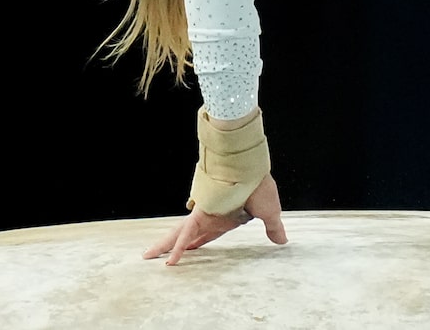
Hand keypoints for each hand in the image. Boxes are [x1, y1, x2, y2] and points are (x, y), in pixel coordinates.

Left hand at [142, 176, 286, 262]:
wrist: (252, 167)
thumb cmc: (260, 185)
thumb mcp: (270, 213)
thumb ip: (273, 229)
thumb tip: (282, 240)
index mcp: (226, 217)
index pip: (208, 234)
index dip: (197, 243)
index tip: (189, 250)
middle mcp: (211, 215)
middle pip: (188, 235)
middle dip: (174, 245)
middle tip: (158, 256)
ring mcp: (204, 214)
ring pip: (180, 234)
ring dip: (165, 246)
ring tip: (147, 256)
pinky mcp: (201, 213)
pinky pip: (187, 234)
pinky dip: (180, 247)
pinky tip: (171, 262)